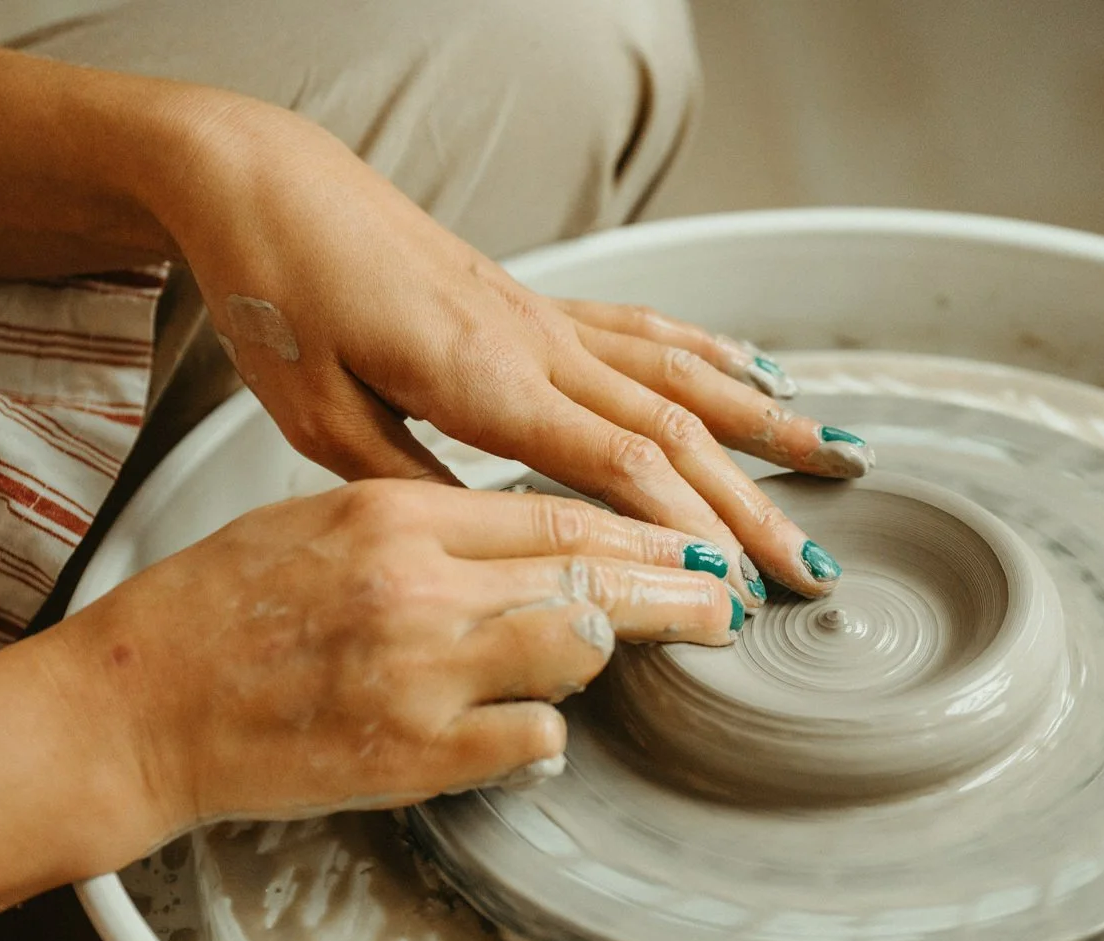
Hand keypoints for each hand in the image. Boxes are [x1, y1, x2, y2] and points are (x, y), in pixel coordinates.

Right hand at [55, 482, 738, 832]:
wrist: (137, 704)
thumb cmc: (217, 610)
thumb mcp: (322, 521)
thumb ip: (430, 524)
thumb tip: (529, 539)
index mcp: (395, 515)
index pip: (558, 514)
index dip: (641, 533)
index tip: (689, 543)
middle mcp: (418, 587)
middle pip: (589, 577)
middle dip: (676, 590)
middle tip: (729, 599)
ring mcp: (421, 674)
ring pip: (575, 650)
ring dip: (617, 651)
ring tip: (653, 650)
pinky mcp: (414, 755)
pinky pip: (530, 738)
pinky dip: (548, 732)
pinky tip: (545, 728)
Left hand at [148, 98, 872, 606]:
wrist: (265, 183)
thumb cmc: (279, 296)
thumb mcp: (316, 414)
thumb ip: (409, 481)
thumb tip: (491, 545)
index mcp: (486, 381)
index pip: (621, 468)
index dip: (689, 533)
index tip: (736, 593)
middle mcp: (537, 345)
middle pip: (678, 432)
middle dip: (755, 507)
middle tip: (812, 570)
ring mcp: (546, 317)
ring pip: (684, 375)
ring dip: (766, 424)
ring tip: (839, 459)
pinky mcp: (537, 301)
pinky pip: (648, 330)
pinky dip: (714, 353)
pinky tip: (757, 372)